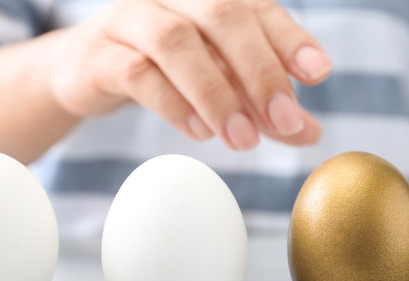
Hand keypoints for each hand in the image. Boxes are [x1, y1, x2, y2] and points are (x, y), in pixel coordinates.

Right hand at [49, 0, 331, 149]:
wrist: (89, 70)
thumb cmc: (166, 71)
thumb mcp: (222, 85)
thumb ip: (262, 106)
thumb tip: (309, 132)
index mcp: (208, 0)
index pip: (258, 8)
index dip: (291, 39)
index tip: (319, 73)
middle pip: (223, 15)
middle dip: (260, 71)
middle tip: (285, 121)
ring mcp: (132, 19)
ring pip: (177, 42)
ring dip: (216, 94)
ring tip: (243, 139)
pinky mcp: (102, 54)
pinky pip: (137, 72)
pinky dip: (173, 103)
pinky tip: (199, 131)